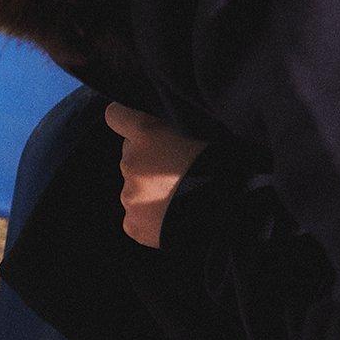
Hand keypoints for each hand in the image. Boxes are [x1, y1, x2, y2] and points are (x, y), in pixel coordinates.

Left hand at [106, 102, 206, 247]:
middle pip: (130, 157)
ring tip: (177, 200)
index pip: (117, 116)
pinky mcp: (133, 223)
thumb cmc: (218, 171)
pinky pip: (135, 218)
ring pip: (133, 189)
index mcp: (148, 135)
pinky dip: (148, 219)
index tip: (123, 120)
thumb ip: (170, 138)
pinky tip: (169, 218)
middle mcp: (132, 164)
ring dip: (149, 192)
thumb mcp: (198, 139)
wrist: (222, 211)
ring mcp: (129, 196)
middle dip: (146, 163)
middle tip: (173, 174)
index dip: (122, 118)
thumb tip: (166, 146)